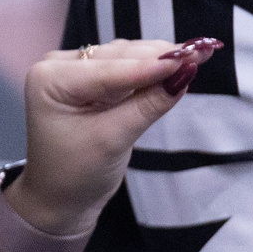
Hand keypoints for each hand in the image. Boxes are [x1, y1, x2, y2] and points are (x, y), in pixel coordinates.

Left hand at [3, 39, 224, 238]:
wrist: (58, 199)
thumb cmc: (74, 175)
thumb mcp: (112, 140)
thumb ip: (148, 105)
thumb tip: (185, 74)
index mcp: (50, 79)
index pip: (109, 69)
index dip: (151, 64)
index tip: (188, 58)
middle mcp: (59, 67)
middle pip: (120, 56)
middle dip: (161, 57)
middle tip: (203, 52)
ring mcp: (74, 71)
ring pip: (126, 58)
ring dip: (160, 59)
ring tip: (197, 55)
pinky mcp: (91, 80)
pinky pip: (126, 68)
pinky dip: (151, 70)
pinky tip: (178, 65)